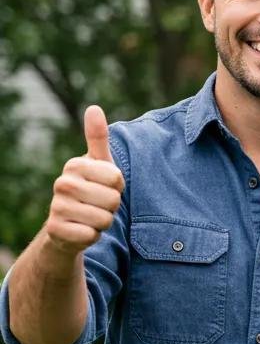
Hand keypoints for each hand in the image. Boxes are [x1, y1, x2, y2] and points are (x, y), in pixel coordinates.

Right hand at [44, 105, 124, 254]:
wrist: (69, 223)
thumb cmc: (91, 189)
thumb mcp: (98, 163)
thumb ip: (98, 138)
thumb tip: (94, 108)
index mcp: (75, 165)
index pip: (118, 178)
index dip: (118, 187)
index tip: (106, 186)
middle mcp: (62, 184)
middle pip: (112, 200)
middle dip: (112, 207)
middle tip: (98, 204)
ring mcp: (57, 207)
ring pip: (104, 220)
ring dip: (104, 222)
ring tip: (92, 216)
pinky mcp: (57, 230)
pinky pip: (92, 235)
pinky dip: (93, 236)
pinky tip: (83, 230)